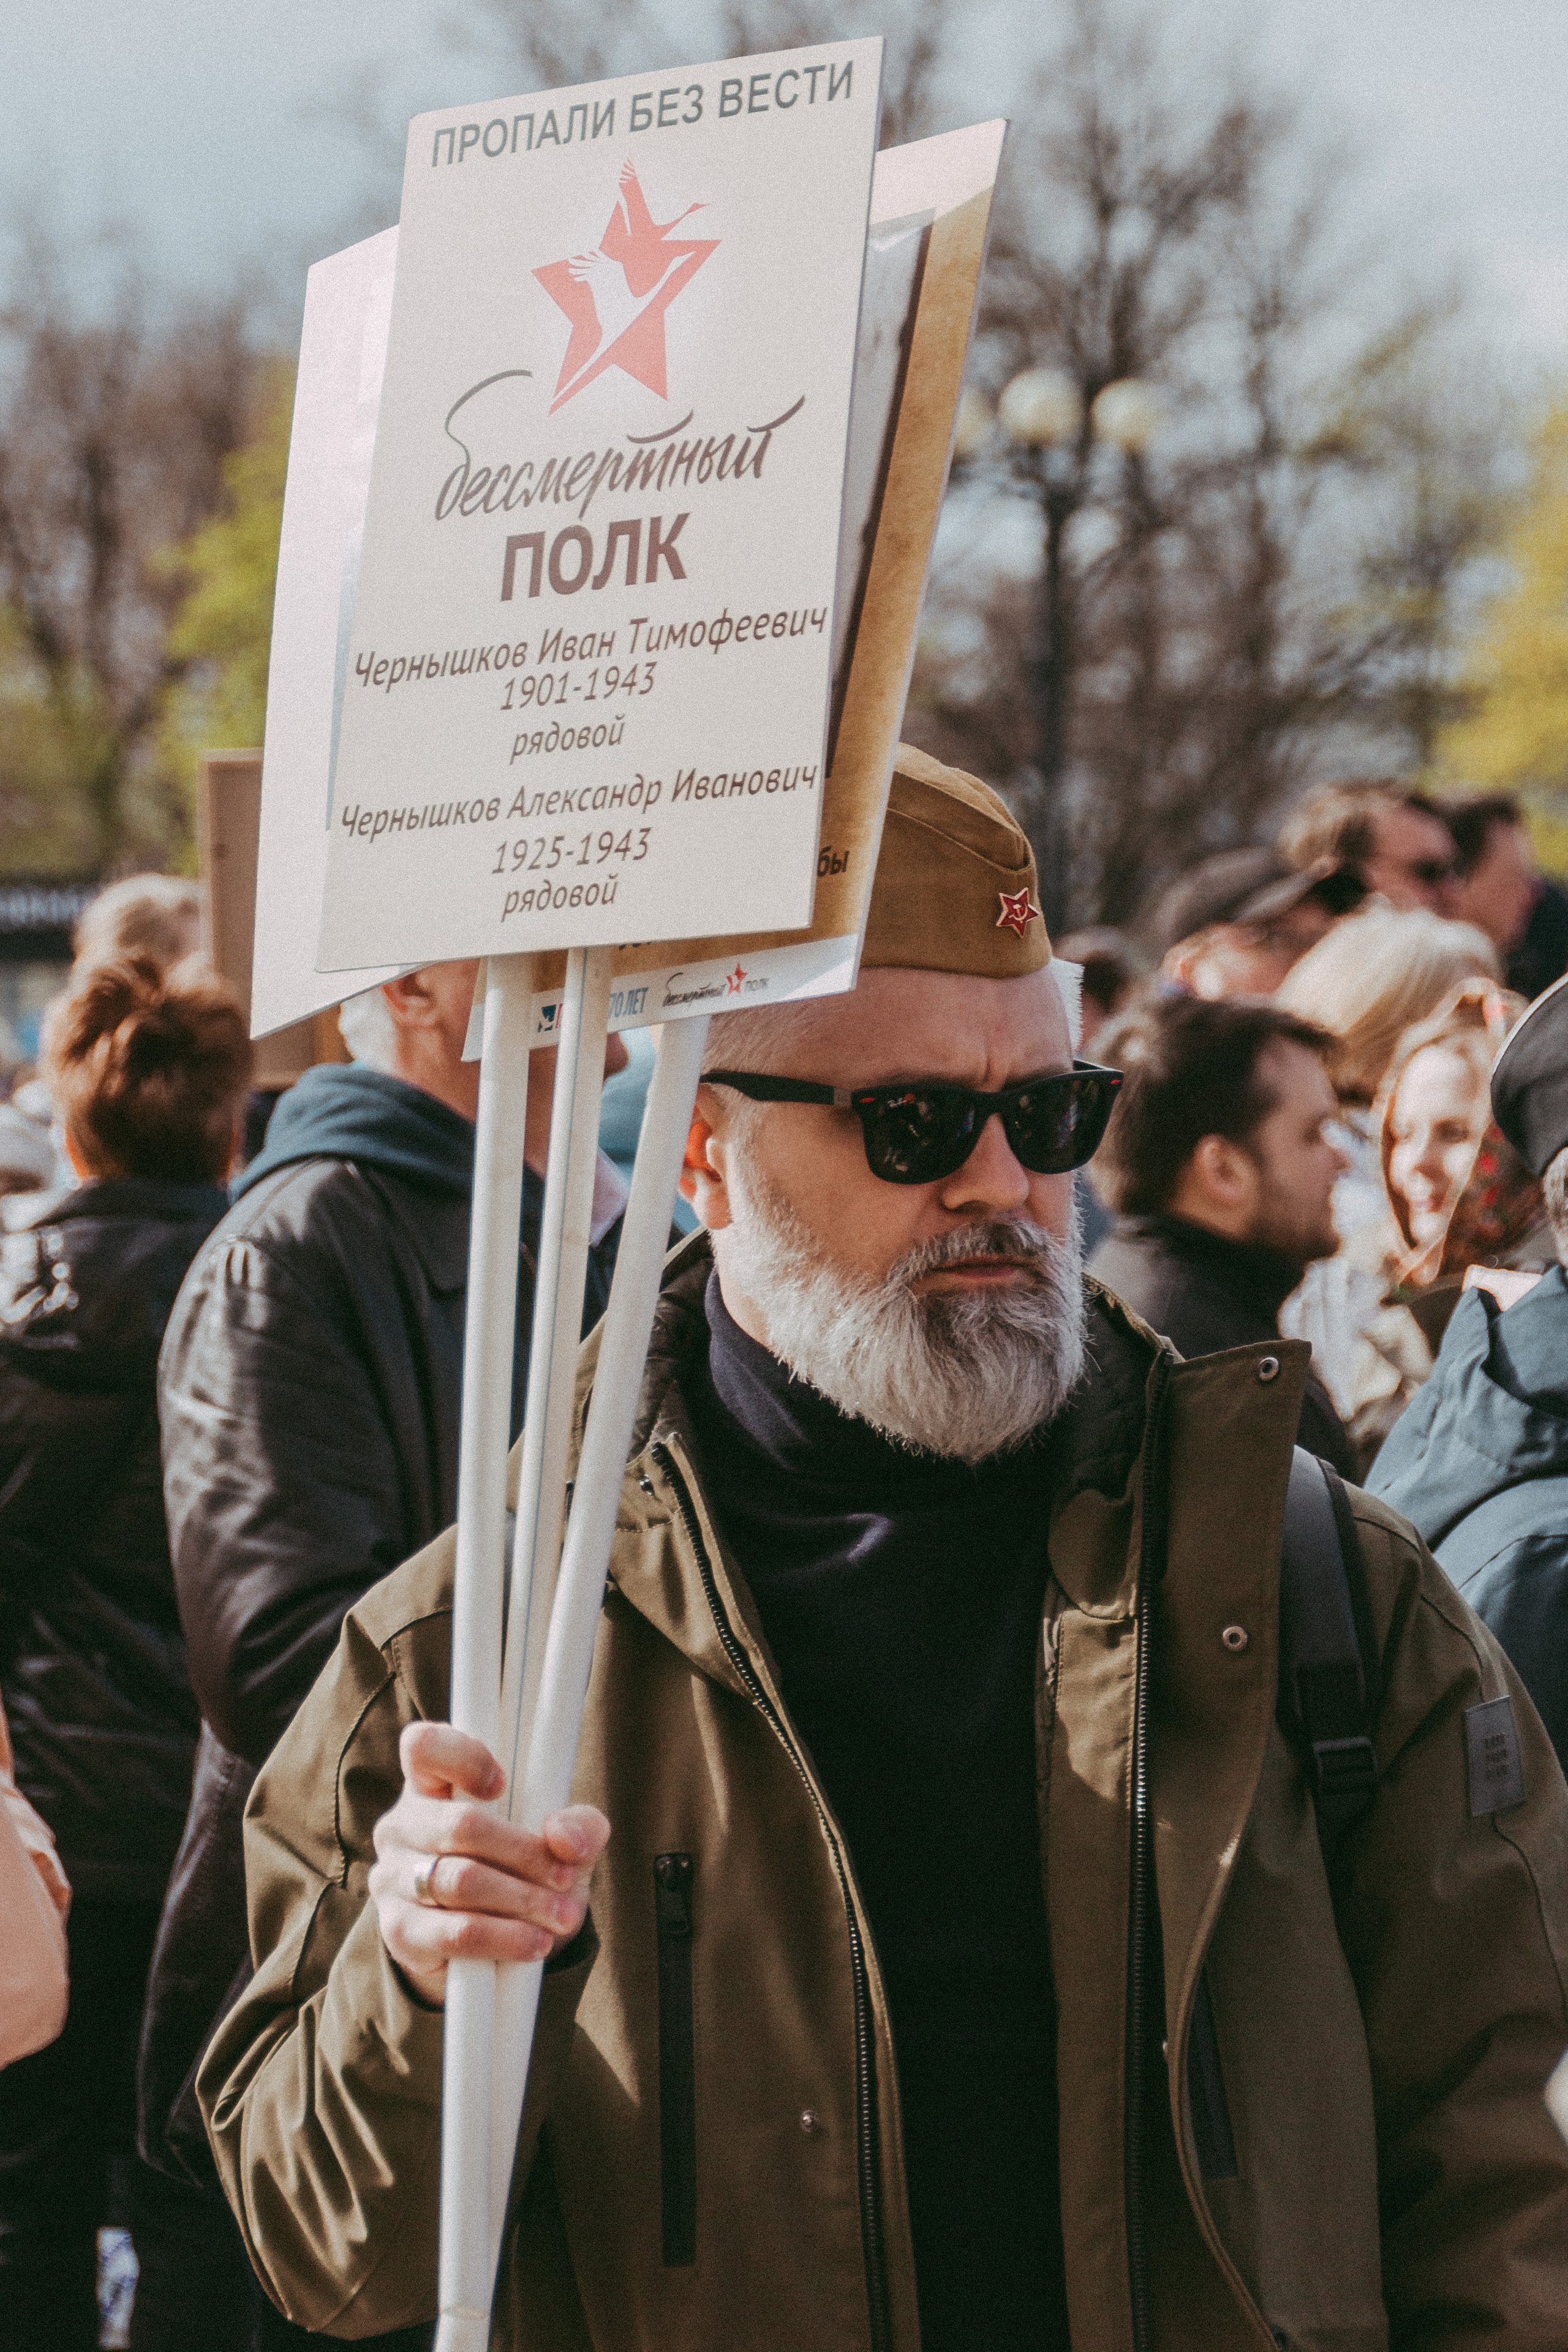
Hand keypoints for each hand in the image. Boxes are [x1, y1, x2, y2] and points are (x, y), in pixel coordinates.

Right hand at [369, 1722, 608, 2007]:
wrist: (492, 1956)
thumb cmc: (524, 1874)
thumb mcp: (563, 1845)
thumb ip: (579, 1827)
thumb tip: (564, 1837)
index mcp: (432, 1786)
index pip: (425, 1747)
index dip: (462, 1757)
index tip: (503, 1784)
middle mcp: (402, 1825)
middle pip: (460, 1824)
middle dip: (525, 1853)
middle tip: (566, 1878)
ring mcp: (393, 1878)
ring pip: (460, 1880)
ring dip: (522, 1900)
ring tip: (562, 1915)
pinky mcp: (398, 1930)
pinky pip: (453, 1933)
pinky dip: (503, 1938)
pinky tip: (535, 1943)